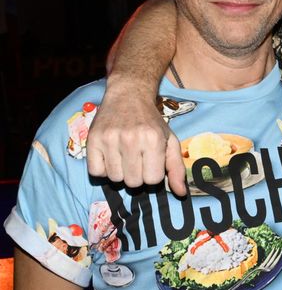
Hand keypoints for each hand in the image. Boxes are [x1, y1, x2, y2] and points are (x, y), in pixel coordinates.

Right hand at [86, 78, 186, 195]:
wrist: (128, 96)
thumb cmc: (151, 122)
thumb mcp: (169, 141)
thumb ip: (176, 168)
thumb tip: (181, 193)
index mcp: (152, 140)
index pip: (153, 180)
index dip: (152, 174)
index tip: (150, 161)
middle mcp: (131, 139)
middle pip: (133, 183)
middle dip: (137, 175)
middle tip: (137, 158)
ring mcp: (109, 139)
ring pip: (115, 179)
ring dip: (120, 172)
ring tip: (124, 155)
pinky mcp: (92, 139)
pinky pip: (96, 172)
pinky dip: (103, 169)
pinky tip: (110, 156)